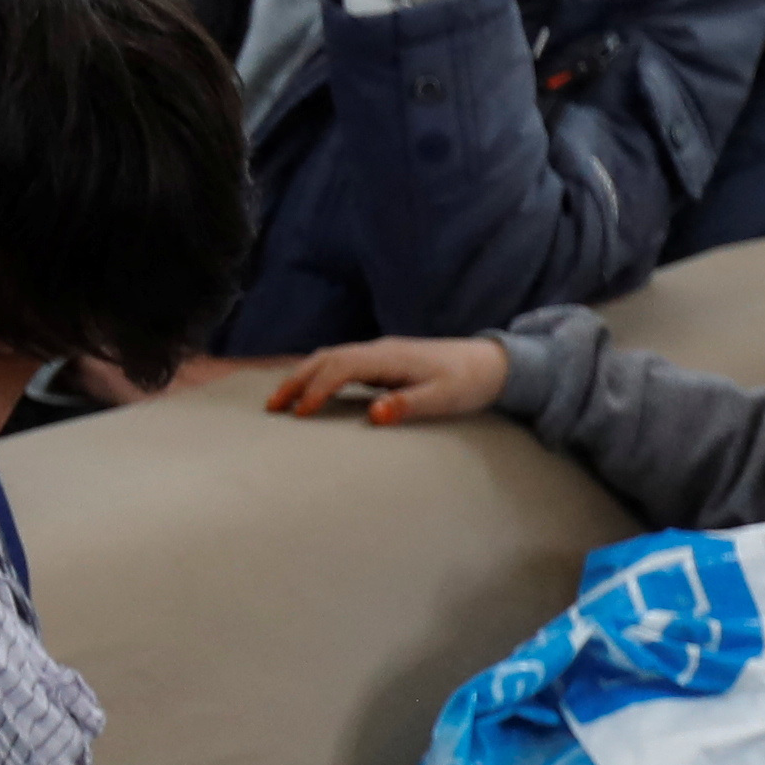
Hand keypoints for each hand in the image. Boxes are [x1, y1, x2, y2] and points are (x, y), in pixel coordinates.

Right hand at [269, 338, 509, 428]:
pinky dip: (318, 373)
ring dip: (303, 376)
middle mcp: (380, 350)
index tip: (300, 415)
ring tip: (281, 400)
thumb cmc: (470, 382)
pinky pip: (341, 362)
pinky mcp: (384, 360)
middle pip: (327, 358)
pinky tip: (310, 389)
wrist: (493, 363)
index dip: (318, 389)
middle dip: (296, 380)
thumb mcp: (444, 398)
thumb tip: (374, 414)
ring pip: (331, 357)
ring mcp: (381, 353)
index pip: (341, 368)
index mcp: (390, 357)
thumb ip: (409, 405)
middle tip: (271, 407)